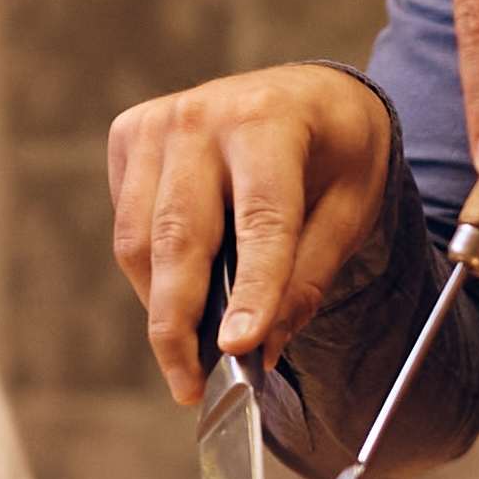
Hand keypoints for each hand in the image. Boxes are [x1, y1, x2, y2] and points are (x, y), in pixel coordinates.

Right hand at [106, 63, 409, 406]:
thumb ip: (308, 276)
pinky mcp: (128, 136)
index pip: (262, 220)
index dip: (253, 290)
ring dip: (162, 308)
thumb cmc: (337, 152)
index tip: (238, 349)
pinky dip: (150, 273)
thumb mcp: (351, 208)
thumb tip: (261, 347)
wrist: (310, 92)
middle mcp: (203, 115)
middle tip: (190, 386)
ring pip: (139, 241)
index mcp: (271, 119)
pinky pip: (127, 226)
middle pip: (179, 237)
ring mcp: (157, 123)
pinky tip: (184, 291)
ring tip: (191, 357)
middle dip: (180, 324)